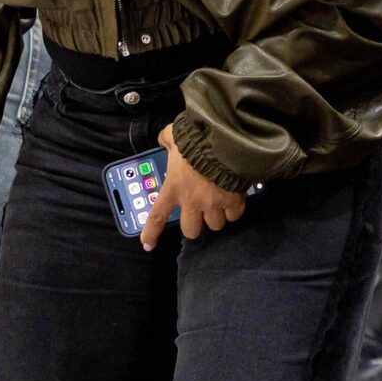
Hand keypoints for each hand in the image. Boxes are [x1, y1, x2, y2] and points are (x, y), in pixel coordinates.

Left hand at [137, 125, 247, 251]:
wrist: (224, 138)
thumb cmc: (195, 139)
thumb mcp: (174, 135)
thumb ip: (166, 139)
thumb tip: (164, 140)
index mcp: (173, 188)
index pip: (157, 216)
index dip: (151, 233)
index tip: (147, 245)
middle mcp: (192, 202)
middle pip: (192, 231)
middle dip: (195, 224)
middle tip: (199, 212)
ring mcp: (213, 204)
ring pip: (215, 225)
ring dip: (215, 217)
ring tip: (218, 203)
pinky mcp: (233, 201)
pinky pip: (234, 216)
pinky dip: (233, 210)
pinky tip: (233, 199)